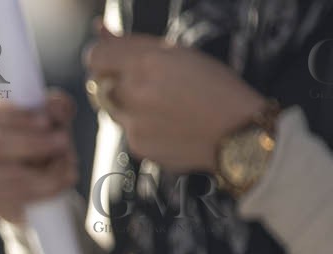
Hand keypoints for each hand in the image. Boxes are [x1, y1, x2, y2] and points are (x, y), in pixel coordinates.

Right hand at [0, 90, 78, 224]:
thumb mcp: (43, 115)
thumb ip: (53, 106)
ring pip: (3, 176)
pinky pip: (12, 197)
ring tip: (68, 161)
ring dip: (41, 169)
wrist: (23, 176)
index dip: (18, 118)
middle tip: (63, 141)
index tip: (47, 121)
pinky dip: (43, 189)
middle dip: (31, 143)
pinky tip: (63, 180)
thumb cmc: (30, 136)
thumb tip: (54, 108)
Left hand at [84, 25, 267, 170]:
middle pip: (98, 82)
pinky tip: (167, 121)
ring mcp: (133, 122)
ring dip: (126, 101)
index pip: (96, 55)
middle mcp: (135, 93)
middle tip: (144, 80)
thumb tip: (100, 30)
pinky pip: (126, 128)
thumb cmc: (216, 88)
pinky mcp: (136, 145)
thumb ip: (134, 44)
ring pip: (110, 107)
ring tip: (163, 102)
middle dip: (114, 78)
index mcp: (147, 63)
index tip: (110, 56)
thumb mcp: (180, 54)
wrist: (237, 133)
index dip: (102, 54)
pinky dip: (139, 123)